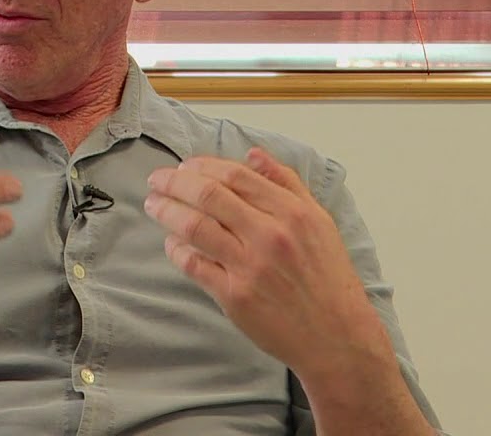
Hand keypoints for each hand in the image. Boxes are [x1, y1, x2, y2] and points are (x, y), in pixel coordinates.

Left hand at [143, 148, 392, 379]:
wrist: (337, 336)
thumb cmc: (326, 277)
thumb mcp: (319, 221)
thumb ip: (286, 183)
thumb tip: (252, 154)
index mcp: (292, 212)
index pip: (234, 175)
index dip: (202, 166)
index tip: (184, 166)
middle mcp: (270, 235)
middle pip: (207, 195)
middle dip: (173, 182)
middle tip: (156, 181)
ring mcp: (250, 266)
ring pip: (194, 227)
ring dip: (165, 211)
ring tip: (154, 205)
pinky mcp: (234, 295)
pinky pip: (192, 264)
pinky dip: (175, 249)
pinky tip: (172, 243)